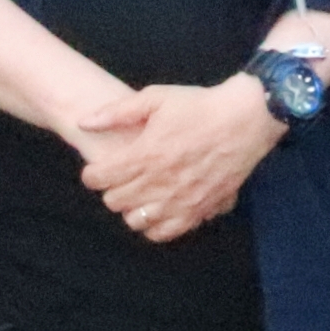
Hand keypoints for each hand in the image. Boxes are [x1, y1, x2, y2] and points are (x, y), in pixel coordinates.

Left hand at [77, 77, 284, 242]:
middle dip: (111, 189)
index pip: (99, 179)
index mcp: (145, 154)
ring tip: (139, 193)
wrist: (246, 119)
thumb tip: (83, 122)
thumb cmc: (199, 106)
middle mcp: (159, 182)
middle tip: (120, 177)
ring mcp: (180, 200)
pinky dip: (155, 225)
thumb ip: (116, 113)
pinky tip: (157, 210)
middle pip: (115, 201)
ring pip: (136, 220)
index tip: (98, 168)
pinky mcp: (199, 210)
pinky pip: (165, 232)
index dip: (92, 174)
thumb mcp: (155, 98)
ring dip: (132, 208)